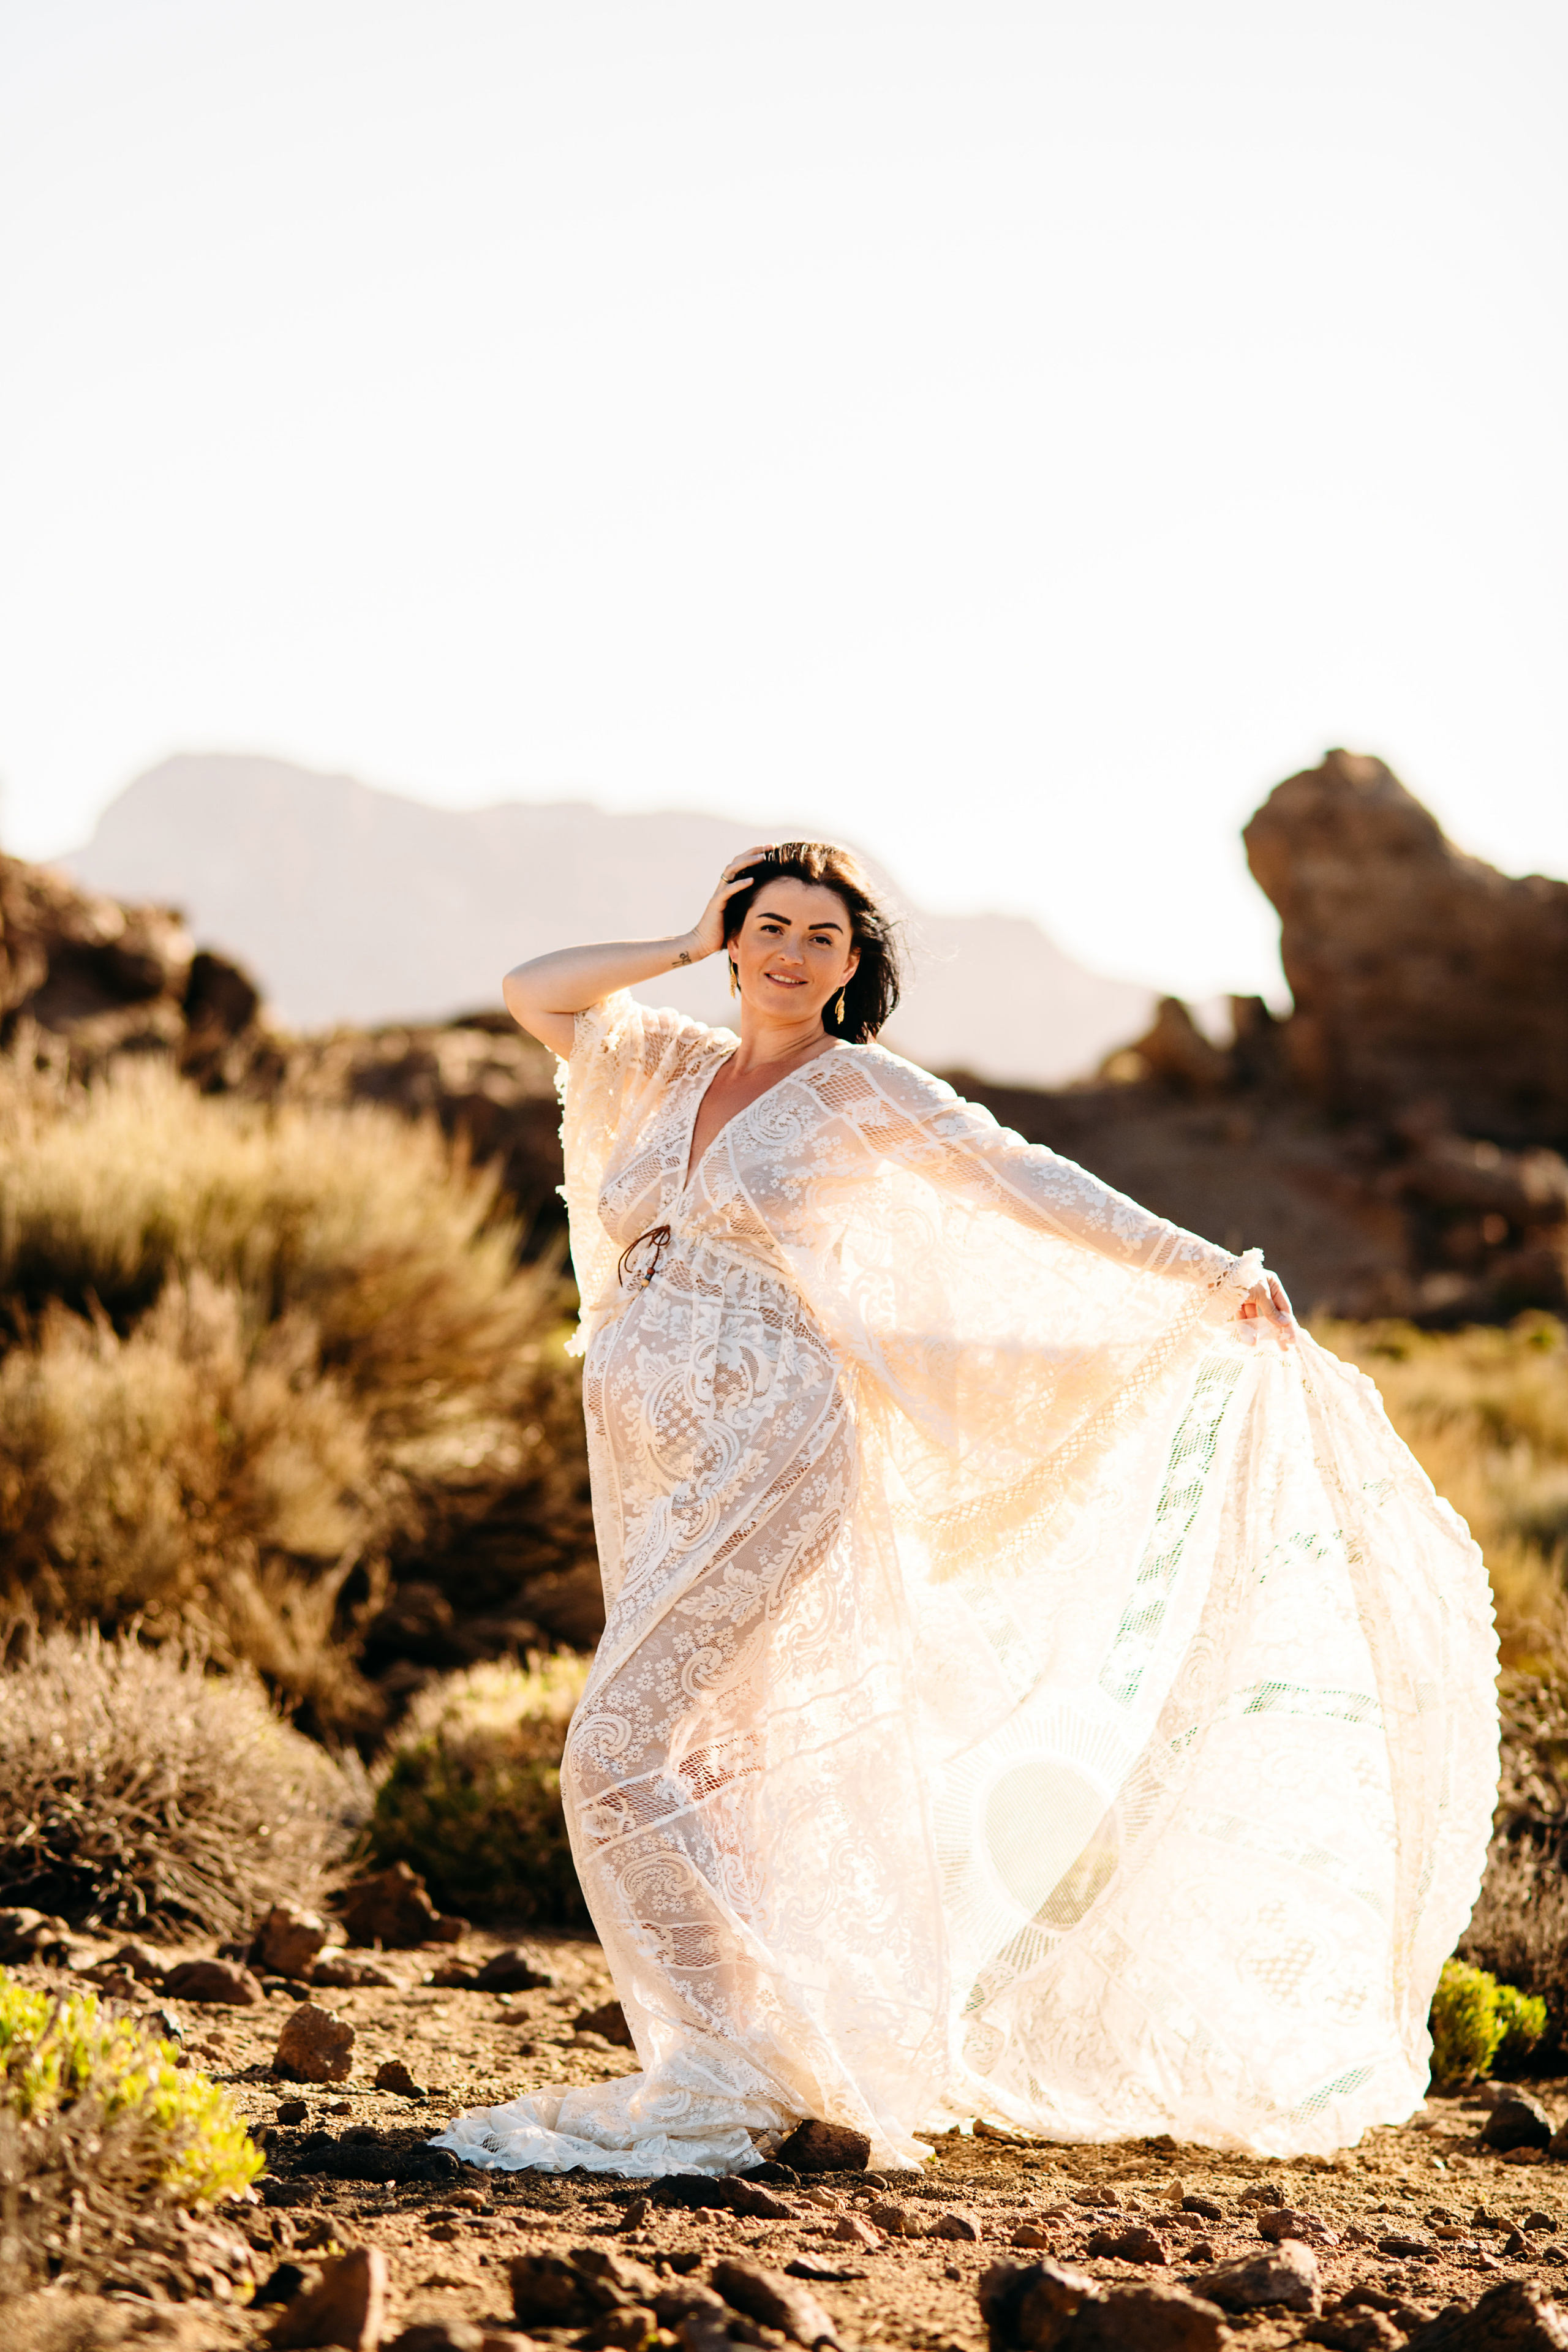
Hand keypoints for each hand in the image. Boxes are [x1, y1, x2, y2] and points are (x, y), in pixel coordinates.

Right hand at [682, 846, 775, 961]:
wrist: (703, 943)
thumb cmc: (723, 932)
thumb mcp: (741, 914)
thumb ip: (751, 905)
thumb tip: (771, 904)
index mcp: (730, 887)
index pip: (743, 864)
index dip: (756, 854)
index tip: (773, 849)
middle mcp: (724, 887)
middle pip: (737, 861)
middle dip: (755, 851)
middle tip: (772, 846)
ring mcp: (719, 894)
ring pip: (731, 871)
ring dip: (747, 862)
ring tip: (762, 857)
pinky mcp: (716, 904)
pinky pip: (728, 891)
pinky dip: (739, 884)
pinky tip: (751, 880)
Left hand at [1237, 1271, 1295, 1347]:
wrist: (1216, 1273)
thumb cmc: (1243, 1279)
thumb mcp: (1261, 1294)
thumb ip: (1271, 1310)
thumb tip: (1284, 1323)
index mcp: (1272, 1284)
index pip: (1284, 1307)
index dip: (1288, 1324)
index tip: (1292, 1340)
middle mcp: (1263, 1290)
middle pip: (1271, 1314)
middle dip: (1276, 1331)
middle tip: (1283, 1348)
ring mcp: (1249, 1297)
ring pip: (1255, 1317)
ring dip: (1256, 1331)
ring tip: (1255, 1344)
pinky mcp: (1236, 1302)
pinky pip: (1242, 1317)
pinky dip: (1244, 1327)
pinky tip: (1247, 1338)